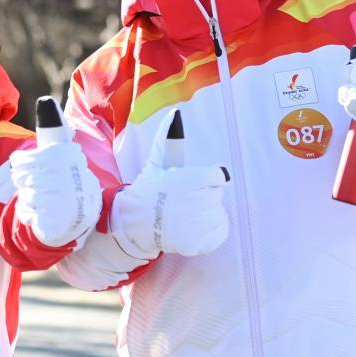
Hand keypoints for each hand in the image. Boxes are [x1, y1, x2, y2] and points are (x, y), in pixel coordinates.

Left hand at [10, 99, 100, 247]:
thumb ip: (54, 130)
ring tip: (42, 199)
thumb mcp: (61, 153)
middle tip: (34, 183)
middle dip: (23, 179)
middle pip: (25, 175)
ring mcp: (65, 203)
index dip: (23, 163)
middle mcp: (72, 179)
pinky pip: (27, 213)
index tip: (21, 164)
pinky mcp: (56, 223)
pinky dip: (28, 214)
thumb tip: (46, 101)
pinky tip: (40, 214)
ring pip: (26, 194)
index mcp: (71, 159)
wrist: (79, 217)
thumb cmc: (64, 179)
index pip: (35, 157)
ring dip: (27, 198)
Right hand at [110, 111, 228, 259]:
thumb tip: (176, 113)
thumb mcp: (158, 161)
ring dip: (206, 215)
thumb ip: (169, 137)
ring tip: (185, 215)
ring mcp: (198, 224)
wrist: (136, 222)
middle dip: (202, 196)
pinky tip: (192, 229)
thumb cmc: (151, 188)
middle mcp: (197, 201)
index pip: (218, 176)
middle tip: (182, 201)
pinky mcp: (199, 243)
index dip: (203, 180)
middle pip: (216, 195)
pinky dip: (209, 234)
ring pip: (219, 214)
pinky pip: (219, 233)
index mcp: (191, 179)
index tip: (187, 185)